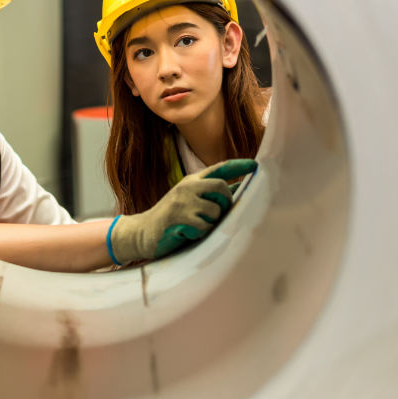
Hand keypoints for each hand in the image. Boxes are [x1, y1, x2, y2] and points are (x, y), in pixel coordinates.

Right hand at [108, 158, 257, 264]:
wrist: (142, 232)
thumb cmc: (173, 218)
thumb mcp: (192, 201)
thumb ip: (213, 194)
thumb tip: (241, 187)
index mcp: (192, 181)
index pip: (220, 169)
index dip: (239, 165)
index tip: (256, 164)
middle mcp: (188, 187)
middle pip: (221, 186)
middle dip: (226, 201)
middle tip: (221, 214)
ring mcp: (182, 201)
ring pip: (215, 210)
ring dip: (211, 223)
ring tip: (197, 227)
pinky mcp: (178, 217)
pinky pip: (204, 226)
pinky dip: (200, 234)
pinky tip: (188, 234)